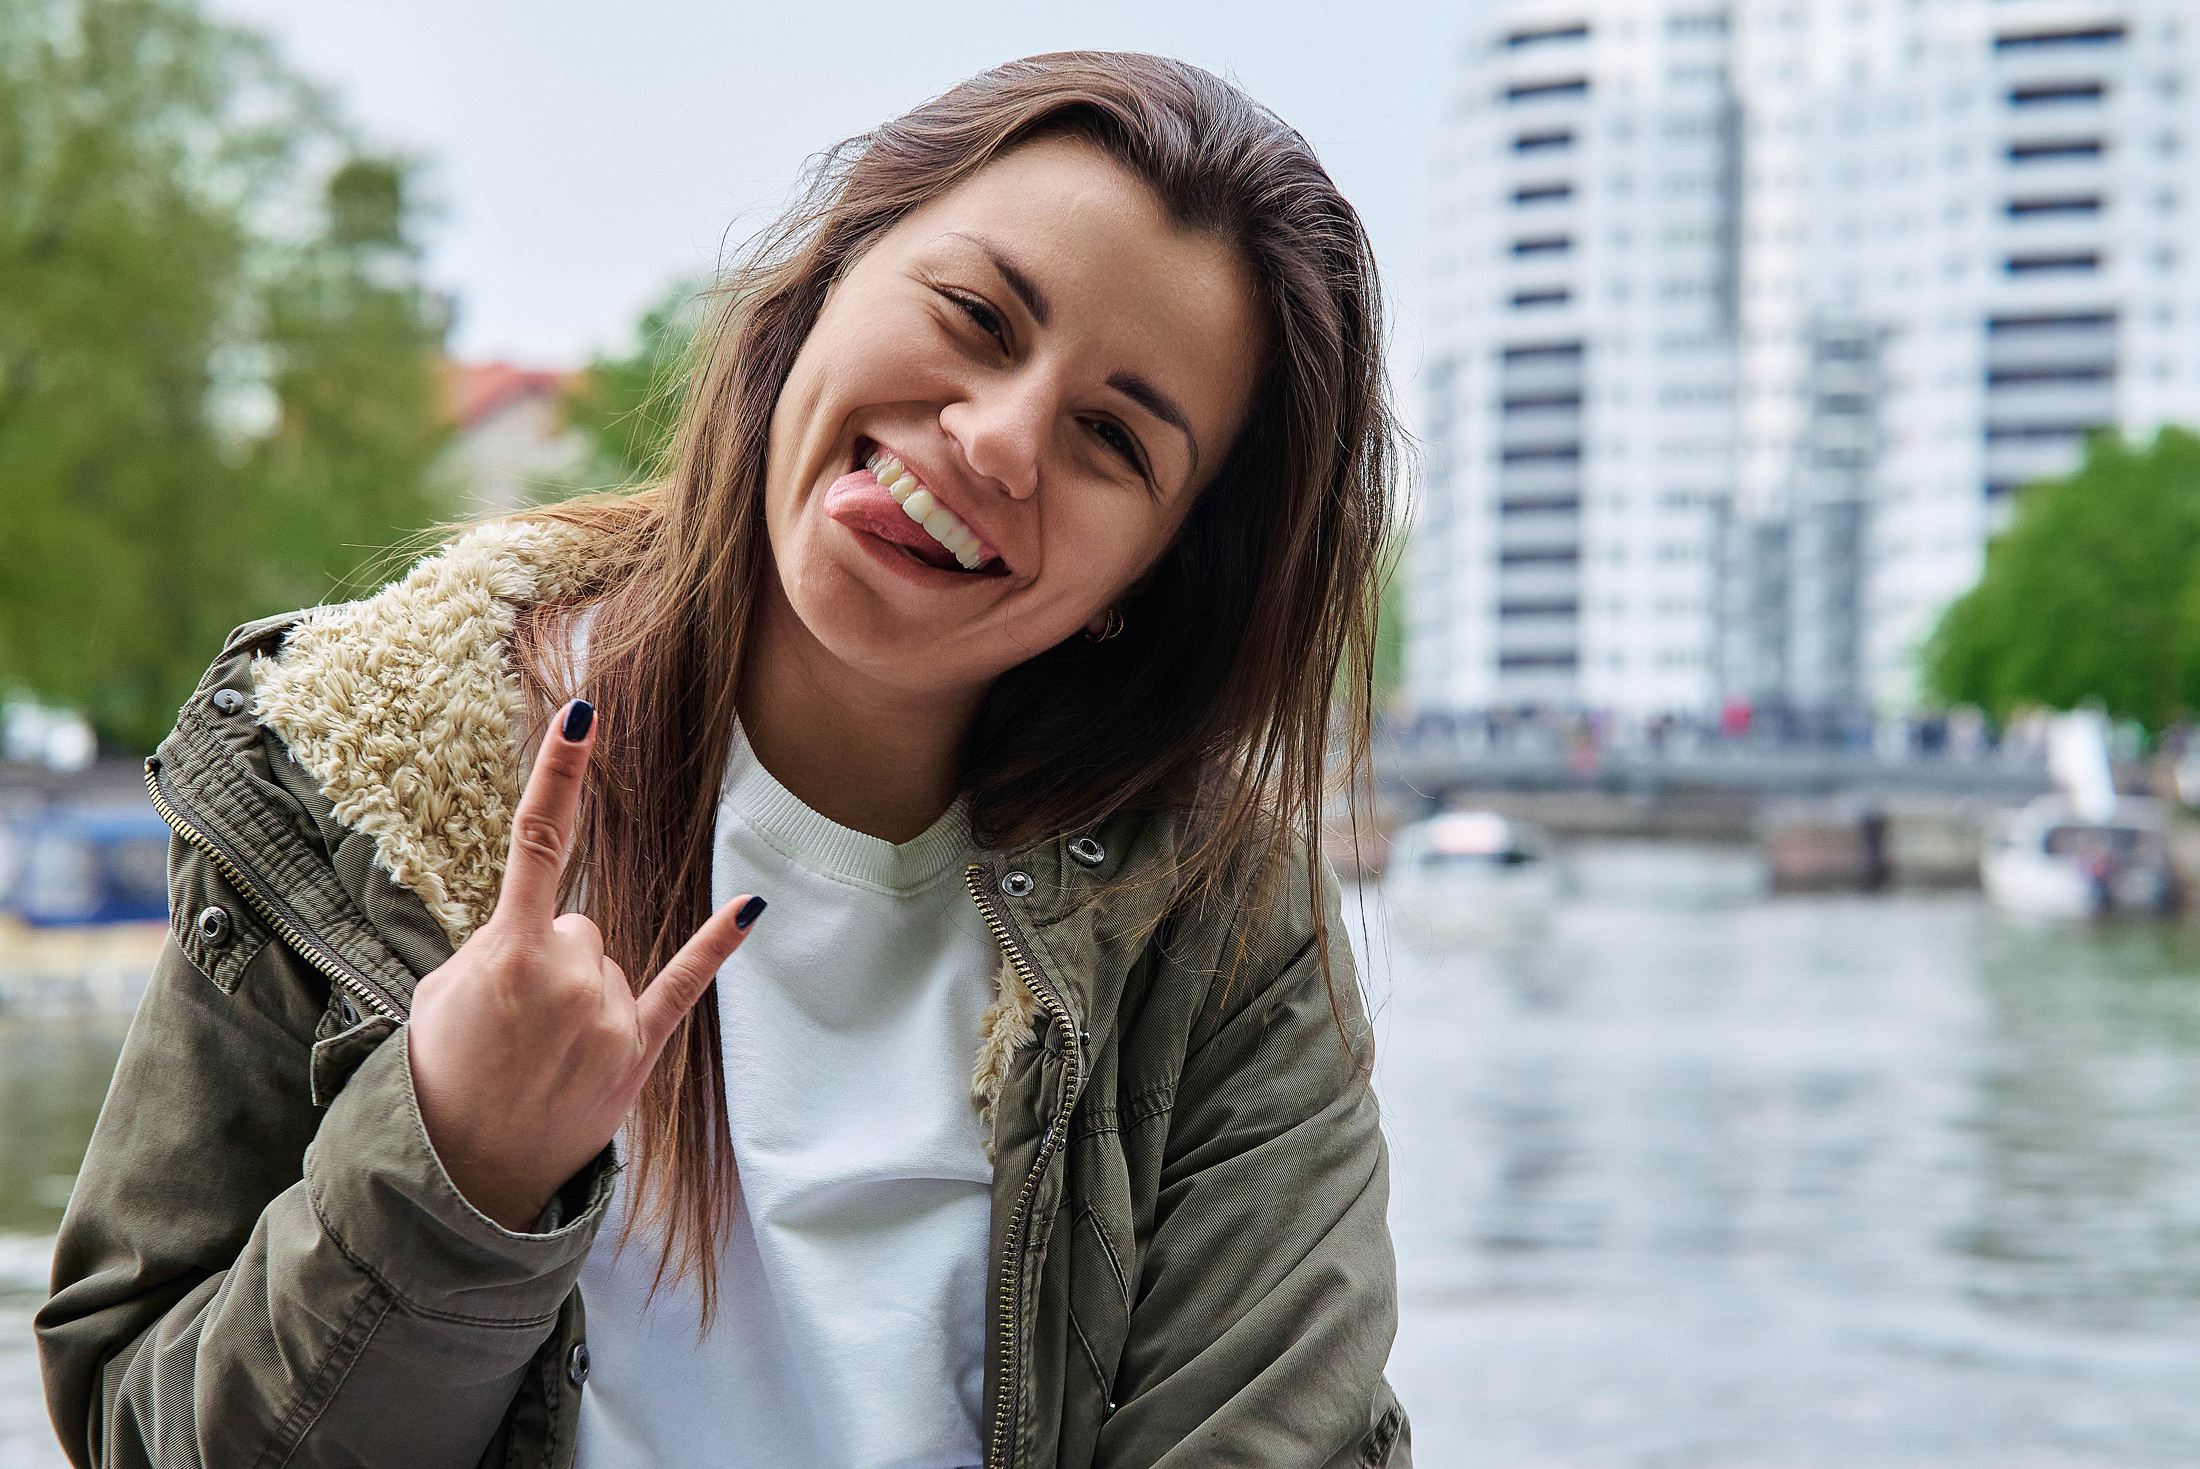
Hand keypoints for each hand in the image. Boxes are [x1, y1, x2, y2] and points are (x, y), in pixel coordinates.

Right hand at [407, 699, 764, 1231]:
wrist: (458, 1175)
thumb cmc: (441, 1075)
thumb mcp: (443, 992)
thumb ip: (496, 944)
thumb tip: (540, 930)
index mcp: (507, 950)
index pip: (538, 839)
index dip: (561, 771)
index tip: (587, 711)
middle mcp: (568, 974)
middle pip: (576, 922)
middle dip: (545, 960)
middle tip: (509, 1025)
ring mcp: (607, 1014)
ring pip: (605, 960)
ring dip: (577, 995)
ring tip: (537, 1054)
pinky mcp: (638, 1051)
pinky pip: (684, 985)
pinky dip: (716, 947)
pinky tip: (750, 909)